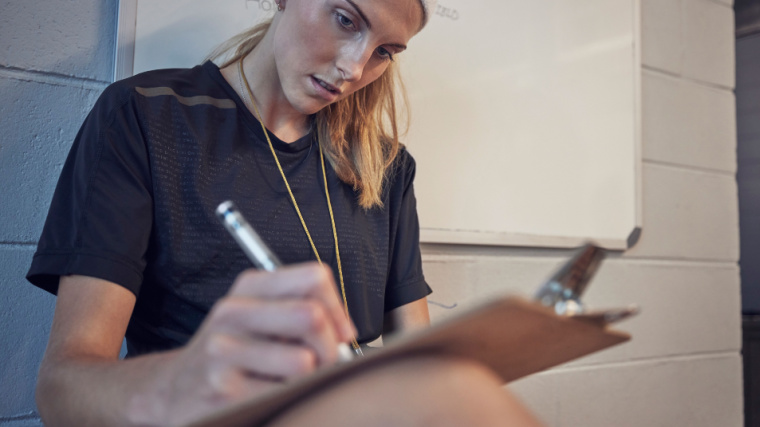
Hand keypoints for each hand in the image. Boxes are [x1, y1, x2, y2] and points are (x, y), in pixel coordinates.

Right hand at [128, 263, 354, 425]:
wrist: (171, 390)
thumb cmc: (230, 352)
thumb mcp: (257, 315)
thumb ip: (300, 309)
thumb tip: (345, 330)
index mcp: (249, 286)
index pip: (314, 278)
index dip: (338, 309)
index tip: (341, 333)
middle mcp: (233, 311)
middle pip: (311, 317)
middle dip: (330, 347)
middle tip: (323, 363)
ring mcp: (224, 350)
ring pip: (303, 362)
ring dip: (309, 379)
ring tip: (292, 381)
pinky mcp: (222, 390)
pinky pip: (284, 394)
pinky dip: (288, 399)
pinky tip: (271, 395)